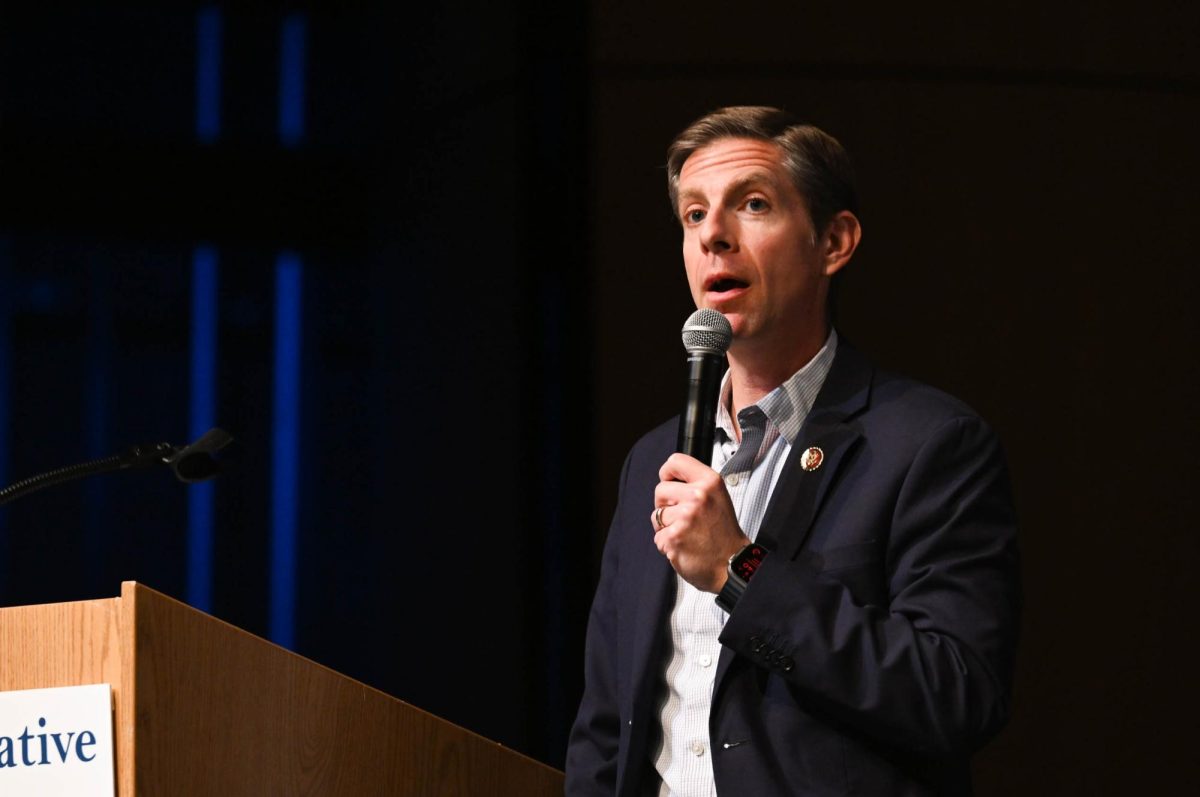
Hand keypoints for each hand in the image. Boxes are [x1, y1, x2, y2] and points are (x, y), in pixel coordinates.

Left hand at [650, 453, 749, 592]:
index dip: (668, 473)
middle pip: (660, 490)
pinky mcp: (674, 538)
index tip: (670, 481)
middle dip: (666, 504)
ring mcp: (685, 517)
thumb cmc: (725, 534)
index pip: (675, 461)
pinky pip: (658, 537)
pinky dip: (667, 544)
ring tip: (686, 533)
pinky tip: (684, 545)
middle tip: (683, 517)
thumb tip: (671, 478)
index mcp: (710, 482)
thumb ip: (697, 485)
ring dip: (666, 526)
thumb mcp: (719, 497)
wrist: (733, 565)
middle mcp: (697, 496)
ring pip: (657, 515)